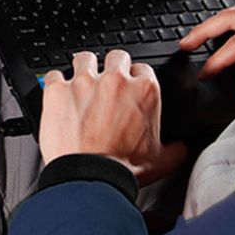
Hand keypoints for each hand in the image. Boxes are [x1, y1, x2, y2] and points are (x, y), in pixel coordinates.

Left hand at [40, 49, 186, 185]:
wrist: (90, 178)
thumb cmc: (122, 170)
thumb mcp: (161, 161)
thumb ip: (175, 148)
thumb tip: (181, 148)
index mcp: (144, 91)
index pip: (143, 69)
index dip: (135, 78)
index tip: (129, 88)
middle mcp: (115, 81)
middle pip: (116, 56)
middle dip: (112, 67)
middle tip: (106, 83)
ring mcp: (84, 82)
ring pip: (84, 58)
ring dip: (83, 68)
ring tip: (81, 83)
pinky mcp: (57, 90)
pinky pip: (54, 75)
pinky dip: (55, 84)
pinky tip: (58, 94)